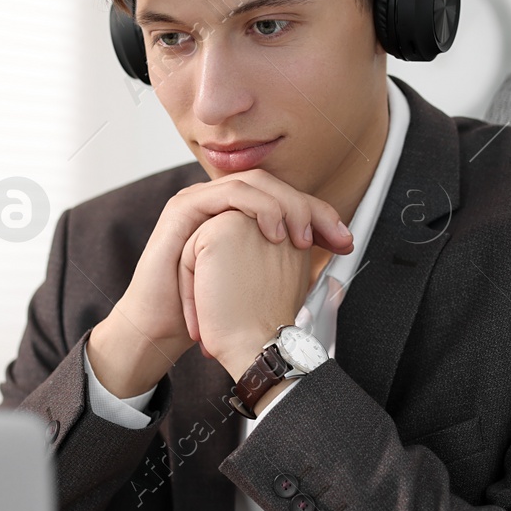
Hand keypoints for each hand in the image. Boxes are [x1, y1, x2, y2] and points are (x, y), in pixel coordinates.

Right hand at [88, 170, 349, 397]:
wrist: (163, 327)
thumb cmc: (207, 309)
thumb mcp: (256, 283)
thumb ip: (285, 266)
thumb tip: (329, 264)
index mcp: (237, 214)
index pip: (285, 198)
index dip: (320, 215)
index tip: (346, 242)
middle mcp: (218, 201)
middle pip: (273, 184)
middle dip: (309, 207)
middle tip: (333, 235)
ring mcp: (199, 201)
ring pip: (252, 183)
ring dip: (284, 205)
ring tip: (300, 236)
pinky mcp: (182, 210)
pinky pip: (226, 194)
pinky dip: (256, 208)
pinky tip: (274, 232)